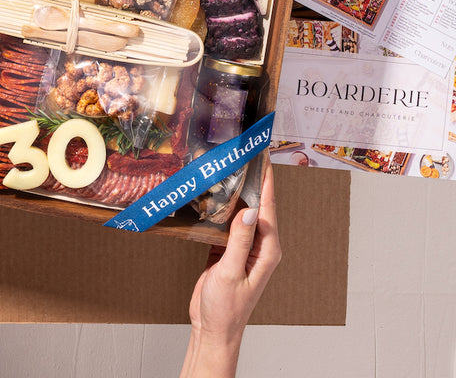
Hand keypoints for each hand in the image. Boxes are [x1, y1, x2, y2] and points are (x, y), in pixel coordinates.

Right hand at [182, 157, 280, 376]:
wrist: (213, 330)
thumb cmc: (225, 308)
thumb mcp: (230, 272)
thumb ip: (239, 241)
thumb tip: (250, 210)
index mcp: (267, 250)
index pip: (268, 207)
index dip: (267, 179)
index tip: (263, 154)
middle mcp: (259, 245)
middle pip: (258, 204)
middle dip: (253, 178)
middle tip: (244, 150)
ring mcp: (244, 247)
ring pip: (242, 210)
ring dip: (236, 190)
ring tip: (228, 163)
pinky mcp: (228, 249)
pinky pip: (228, 222)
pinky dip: (222, 206)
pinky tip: (213, 193)